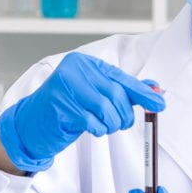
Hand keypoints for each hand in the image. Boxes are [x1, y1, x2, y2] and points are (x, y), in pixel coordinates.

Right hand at [0, 52, 164, 171]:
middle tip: (121, 124)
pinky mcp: (59, 106)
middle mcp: (74, 70)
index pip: (120, 78)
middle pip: (115, 94)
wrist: (31, 125)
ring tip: (103, 126)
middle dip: (124, 114)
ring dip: (110, 124)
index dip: (141, 93)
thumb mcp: (96, 96)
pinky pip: (92, 122)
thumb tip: (154, 89)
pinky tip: (91, 128)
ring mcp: (64, 87)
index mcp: (85, 63)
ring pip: (106, 109)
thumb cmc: (67, 109)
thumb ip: (123, 90)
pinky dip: (98, 129)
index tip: (160, 104)